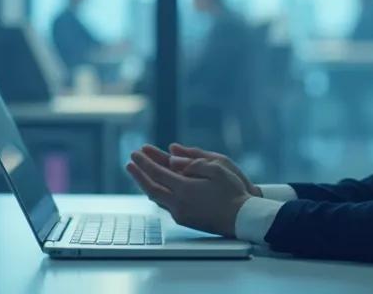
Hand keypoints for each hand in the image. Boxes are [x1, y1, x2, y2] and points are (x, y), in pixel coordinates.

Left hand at [127, 149, 250, 237]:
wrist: (242, 219)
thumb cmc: (233, 192)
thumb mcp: (217, 168)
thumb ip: (193, 162)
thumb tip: (173, 159)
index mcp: (185, 189)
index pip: (157, 173)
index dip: (145, 162)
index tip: (136, 152)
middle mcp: (178, 203)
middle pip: (151, 187)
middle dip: (139, 174)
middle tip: (129, 162)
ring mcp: (180, 214)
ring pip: (156, 197)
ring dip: (146, 184)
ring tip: (139, 173)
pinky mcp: (185, 220)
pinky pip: (165, 204)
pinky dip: (157, 193)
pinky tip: (156, 188)